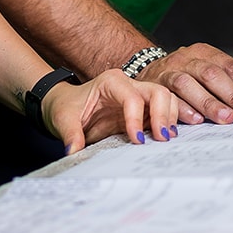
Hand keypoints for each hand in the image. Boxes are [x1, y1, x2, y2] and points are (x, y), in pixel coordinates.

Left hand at [40, 69, 178, 153]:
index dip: (136, 119)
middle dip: (163, 115)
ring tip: (166, 140)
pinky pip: (163, 112)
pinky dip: (169, 123)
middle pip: (157, 92)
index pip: (132, 97)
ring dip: (169, 119)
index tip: (137, 140)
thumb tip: (73, 151)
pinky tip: (167, 139)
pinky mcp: (142, 110)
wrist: (67, 106)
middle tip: (162, 139)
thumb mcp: (63, 119)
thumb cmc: (67, 107)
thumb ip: (70, 134)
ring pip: (165, 99)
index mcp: (111, 81)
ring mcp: (137, 96)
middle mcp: (128, 85)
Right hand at [136, 44, 232, 124]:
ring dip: (209, 102)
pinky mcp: (155, 87)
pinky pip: (168, 96)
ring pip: (188, 84)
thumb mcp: (207, 74)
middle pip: (211, 74)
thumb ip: (230, 87)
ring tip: (226, 118)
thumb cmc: (184, 76)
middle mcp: (186, 59)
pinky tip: (195, 119)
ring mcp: (169, 72)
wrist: (147, 72)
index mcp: (204, 53)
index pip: (230, 67)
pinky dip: (182, 108)